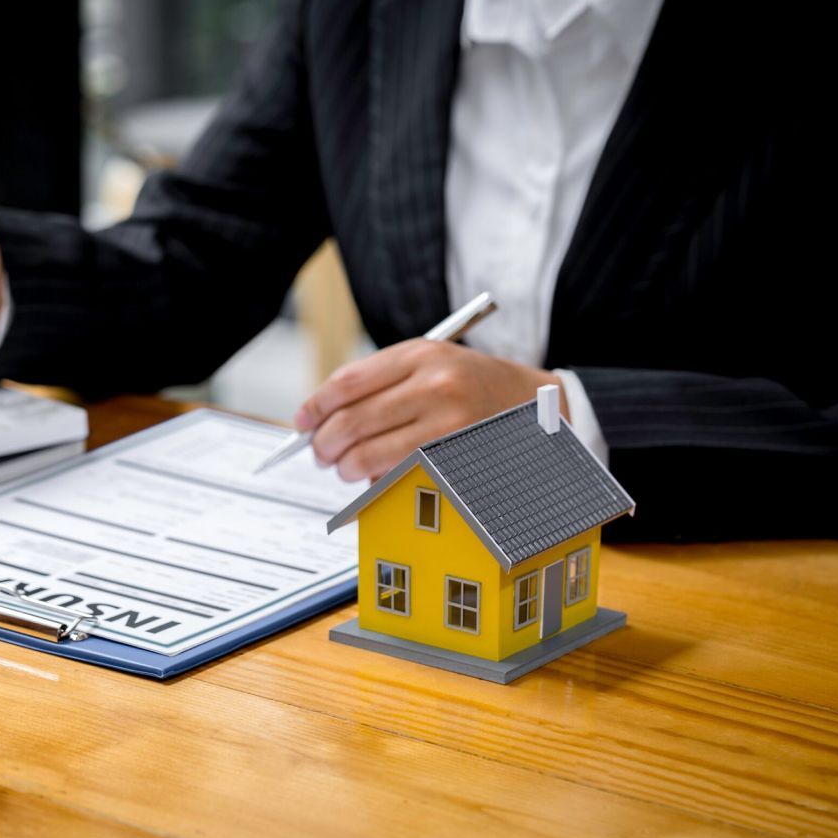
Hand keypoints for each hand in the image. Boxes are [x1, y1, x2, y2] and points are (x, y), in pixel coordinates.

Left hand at [297, 340, 565, 482]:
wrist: (536, 404)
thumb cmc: (470, 385)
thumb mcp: (430, 363)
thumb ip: (378, 383)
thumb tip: (318, 419)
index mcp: (421, 354)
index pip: (347, 384)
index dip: (315, 407)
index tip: (301, 422)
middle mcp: (435, 386)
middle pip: (352, 422)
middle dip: (324, 444)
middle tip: (319, 453)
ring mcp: (448, 425)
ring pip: (369, 456)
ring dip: (346, 468)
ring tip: (345, 468)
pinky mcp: (457, 459)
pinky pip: (396, 477)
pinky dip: (375, 482)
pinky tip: (375, 478)